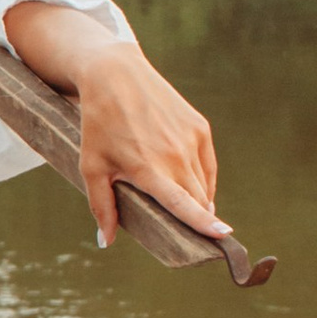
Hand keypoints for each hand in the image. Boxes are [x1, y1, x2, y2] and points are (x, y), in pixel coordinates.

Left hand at [55, 38, 221, 246]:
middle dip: (199, 219)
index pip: (182, 202)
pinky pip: (208, 165)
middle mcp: (174, 155)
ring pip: (203, 184)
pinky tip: (190, 184)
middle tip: (195, 237)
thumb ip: (101, 206)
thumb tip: (104, 242)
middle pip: (197, 200)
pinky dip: (202, 179)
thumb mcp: (91, 166)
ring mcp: (191, 139)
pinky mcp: (200, 127)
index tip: (225, 235)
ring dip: (198, 199)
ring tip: (186, 205)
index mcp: (148, 168)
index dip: (203, 222)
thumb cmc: (98, 124)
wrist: (116, 75)